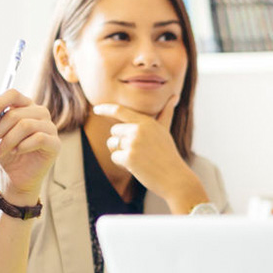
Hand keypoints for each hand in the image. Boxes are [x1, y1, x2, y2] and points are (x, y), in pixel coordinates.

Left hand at [0, 84, 59, 207]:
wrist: (15, 177)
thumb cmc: (6, 152)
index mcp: (26, 106)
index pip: (13, 94)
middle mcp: (40, 113)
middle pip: (16, 114)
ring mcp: (50, 128)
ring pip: (26, 126)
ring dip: (6, 141)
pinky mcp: (55, 144)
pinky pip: (38, 138)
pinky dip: (22, 146)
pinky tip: (15, 152)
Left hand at [93, 96, 207, 213]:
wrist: (174, 176)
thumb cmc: (168, 154)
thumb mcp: (165, 131)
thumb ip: (166, 113)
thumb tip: (175, 95)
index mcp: (147, 122)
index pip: (120, 111)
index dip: (106, 108)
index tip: (96, 109)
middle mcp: (139, 130)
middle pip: (114, 131)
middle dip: (120, 141)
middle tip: (137, 151)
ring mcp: (133, 143)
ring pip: (112, 144)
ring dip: (120, 152)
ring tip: (137, 159)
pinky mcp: (129, 157)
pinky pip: (114, 157)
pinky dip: (122, 163)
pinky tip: (136, 167)